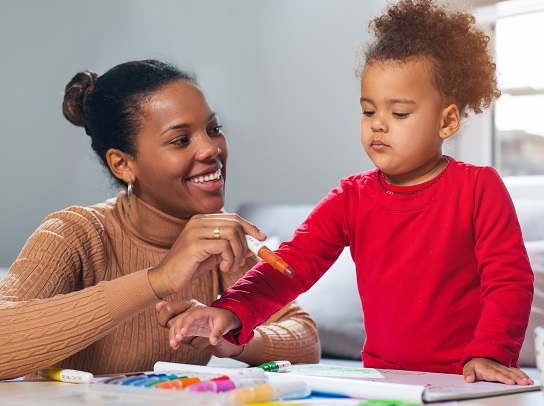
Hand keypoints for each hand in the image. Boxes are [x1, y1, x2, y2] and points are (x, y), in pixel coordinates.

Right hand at [148, 213, 265, 297]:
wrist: (166, 279)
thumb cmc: (190, 266)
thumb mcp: (215, 255)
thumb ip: (231, 247)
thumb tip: (253, 245)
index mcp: (202, 220)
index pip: (233, 217)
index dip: (250, 227)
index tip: (261, 238)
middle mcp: (198, 221)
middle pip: (235, 224)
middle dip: (244, 243)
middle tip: (240, 261)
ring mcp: (195, 231)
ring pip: (231, 234)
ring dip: (237, 252)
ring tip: (231, 266)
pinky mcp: (194, 244)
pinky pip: (224, 246)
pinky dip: (229, 258)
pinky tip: (223, 268)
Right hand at [156, 300, 244, 356]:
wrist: (225, 319)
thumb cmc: (224, 319)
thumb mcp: (224, 324)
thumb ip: (218, 332)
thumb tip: (213, 341)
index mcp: (202, 311)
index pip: (191, 316)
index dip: (186, 324)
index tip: (183, 333)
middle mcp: (193, 315)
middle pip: (180, 319)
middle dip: (176, 329)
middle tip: (177, 340)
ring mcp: (190, 322)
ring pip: (177, 325)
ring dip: (173, 334)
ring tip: (174, 344)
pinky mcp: (189, 329)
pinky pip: (179, 332)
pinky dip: (175, 338)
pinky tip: (175, 346)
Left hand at [463, 358, 533, 384]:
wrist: (478, 357)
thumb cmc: (475, 365)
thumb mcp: (468, 368)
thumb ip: (468, 373)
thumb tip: (469, 379)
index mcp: (488, 369)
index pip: (497, 374)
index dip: (504, 378)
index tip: (511, 382)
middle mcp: (497, 368)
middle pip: (508, 374)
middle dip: (516, 378)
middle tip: (524, 383)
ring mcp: (502, 368)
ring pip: (513, 372)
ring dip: (521, 376)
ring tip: (528, 382)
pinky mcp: (506, 369)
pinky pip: (515, 371)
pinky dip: (522, 374)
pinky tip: (528, 379)